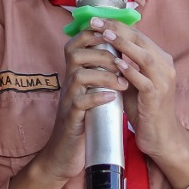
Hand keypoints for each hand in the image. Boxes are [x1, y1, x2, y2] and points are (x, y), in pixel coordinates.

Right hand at [7, 25, 128, 188]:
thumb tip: (122, 57)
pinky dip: (97, 97)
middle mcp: (67, 84)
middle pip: (75, 54)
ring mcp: (66, 101)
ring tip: (123, 83)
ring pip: (79, 76)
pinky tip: (112, 98)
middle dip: (102, 54)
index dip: (92, 34)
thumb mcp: (92, 94)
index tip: (114, 34)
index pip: (76, 44)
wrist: (65, 154)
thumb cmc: (84, 122)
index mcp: (74, 75)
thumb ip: (101, 76)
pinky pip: (80, 102)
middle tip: (123, 63)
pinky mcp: (70, 119)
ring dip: (104, 76)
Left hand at [96, 19, 188, 188]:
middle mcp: (166, 67)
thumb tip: (104, 47)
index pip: (139, 36)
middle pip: (142, 41)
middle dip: (118, 29)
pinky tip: (116, 63)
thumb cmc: (145, 109)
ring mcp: (163, 82)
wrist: (160, 136)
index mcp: (161, 60)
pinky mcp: (157, 97)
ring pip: (145, 57)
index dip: (118, 26)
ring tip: (106, 35)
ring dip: (125, 45)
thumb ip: (125, 65)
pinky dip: (130, 70)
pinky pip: (144, 81)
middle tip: (97, 21)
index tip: (98, 19)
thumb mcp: (134, 81)